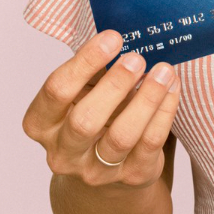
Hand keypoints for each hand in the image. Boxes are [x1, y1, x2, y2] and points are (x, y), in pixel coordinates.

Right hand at [20, 30, 181, 188]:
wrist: (105, 168)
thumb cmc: (91, 113)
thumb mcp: (81, 91)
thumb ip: (92, 68)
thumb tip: (118, 37)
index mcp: (41, 124)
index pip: (56, 91)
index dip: (84, 62)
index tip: (112, 38)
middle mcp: (63, 152)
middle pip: (85, 121)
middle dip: (114, 85)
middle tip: (136, 59)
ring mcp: (96, 170)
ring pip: (122, 136)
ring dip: (146, 99)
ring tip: (163, 71)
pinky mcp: (131, 176)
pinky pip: (150, 143)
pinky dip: (164, 112)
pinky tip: (172, 88)